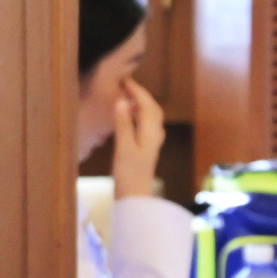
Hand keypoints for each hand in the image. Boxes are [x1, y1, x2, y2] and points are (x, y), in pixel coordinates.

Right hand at [111, 77, 166, 200]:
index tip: (125, 79)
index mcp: (151, 132)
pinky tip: (129, 119)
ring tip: (126, 98)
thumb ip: (123, 124)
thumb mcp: (123, 147)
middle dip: (141, 95)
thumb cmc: (129, 175)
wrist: (135, 198)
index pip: (146, 104)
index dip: (136, 90)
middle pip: (152, 109)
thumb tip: (122, 101)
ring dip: (141, 105)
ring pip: (150, 117)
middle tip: (126, 85)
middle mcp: (155, 135)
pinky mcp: (146, 150)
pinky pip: (146, 126)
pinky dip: (138, 117)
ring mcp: (152, 143)